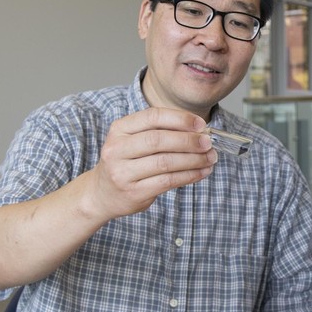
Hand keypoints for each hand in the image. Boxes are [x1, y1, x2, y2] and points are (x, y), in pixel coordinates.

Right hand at [86, 107, 216, 219]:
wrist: (102, 193)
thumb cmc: (127, 163)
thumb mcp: (133, 141)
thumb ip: (160, 132)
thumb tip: (200, 131)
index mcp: (119, 129)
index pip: (153, 117)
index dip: (180, 119)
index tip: (201, 124)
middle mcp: (117, 149)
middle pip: (158, 140)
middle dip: (189, 140)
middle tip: (208, 143)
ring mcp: (123, 172)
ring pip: (165, 162)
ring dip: (193, 160)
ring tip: (210, 158)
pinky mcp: (134, 192)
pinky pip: (167, 181)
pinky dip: (189, 176)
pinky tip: (202, 172)